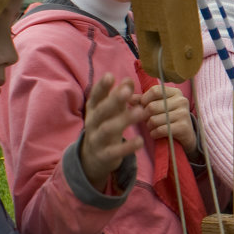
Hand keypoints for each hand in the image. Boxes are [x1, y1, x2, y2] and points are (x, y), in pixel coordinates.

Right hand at [79, 74, 144, 189]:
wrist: (93, 158)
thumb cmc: (105, 126)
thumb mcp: (110, 111)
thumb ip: (119, 96)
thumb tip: (128, 79)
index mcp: (93, 110)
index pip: (95, 97)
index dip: (101, 87)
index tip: (110, 75)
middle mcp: (92, 123)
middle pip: (101, 111)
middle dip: (113, 100)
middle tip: (127, 91)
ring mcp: (97, 140)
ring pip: (108, 129)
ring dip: (124, 120)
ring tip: (141, 111)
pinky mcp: (105, 155)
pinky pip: (115, 151)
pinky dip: (127, 147)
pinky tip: (140, 141)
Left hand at [138, 82, 197, 154]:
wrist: (185, 134)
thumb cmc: (168, 117)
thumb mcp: (157, 105)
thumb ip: (143, 100)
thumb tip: (128, 98)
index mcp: (175, 92)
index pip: (155, 91)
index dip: (144, 100)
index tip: (144, 106)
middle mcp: (181, 100)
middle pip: (152, 107)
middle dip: (145, 116)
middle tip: (147, 120)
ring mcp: (183, 113)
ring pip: (154, 120)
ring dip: (149, 126)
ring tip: (153, 127)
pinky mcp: (183, 127)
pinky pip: (160, 130)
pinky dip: (154, 134)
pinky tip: (156, 134)